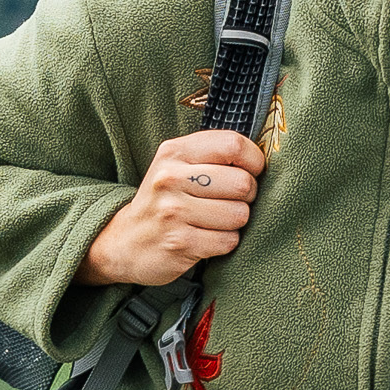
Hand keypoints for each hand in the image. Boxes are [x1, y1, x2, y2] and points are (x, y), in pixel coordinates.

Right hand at [83, 127, 261, 292]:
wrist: (126, 241)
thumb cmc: (165, 200)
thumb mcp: (177, 165)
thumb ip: (212, 154)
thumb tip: (262, 156)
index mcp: (174, 152)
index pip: (233, 145)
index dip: (253, 161)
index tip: (251, 171)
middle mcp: (170, 178)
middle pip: (242, 182)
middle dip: (247, 196)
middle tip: (232, 200)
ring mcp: (173, 212)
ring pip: (239, 214)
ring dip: (236, 222)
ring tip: (216, 220)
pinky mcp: (180, 244)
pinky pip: (228, 241)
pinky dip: (225, 242)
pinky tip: (207, 238)